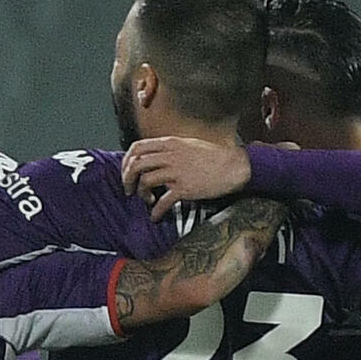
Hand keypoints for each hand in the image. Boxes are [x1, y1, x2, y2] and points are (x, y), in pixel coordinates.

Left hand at [122, 135, 251, 219]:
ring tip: (147, 200)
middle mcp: (170, 156)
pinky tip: (155, 216)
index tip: (126, 172)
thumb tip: (152, 157)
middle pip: (136, 165)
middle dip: (127, 179)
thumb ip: (168, 149)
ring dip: (142, 194)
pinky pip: (163, 201)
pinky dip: (156, 211)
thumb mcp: (187, 144)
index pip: (137, 147)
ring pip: (146, 181)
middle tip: (129, 189)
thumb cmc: (213, 156)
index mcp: (170, 143)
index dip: (126, 161)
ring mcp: (177, 172)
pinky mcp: (184, 188)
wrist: (234, 166)